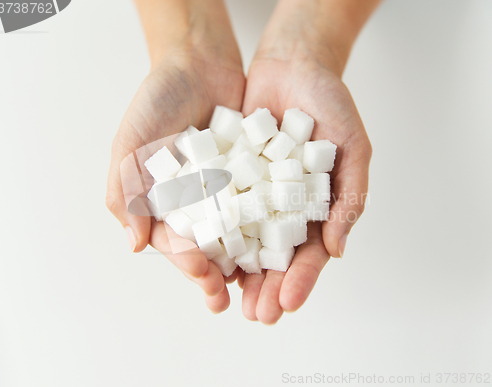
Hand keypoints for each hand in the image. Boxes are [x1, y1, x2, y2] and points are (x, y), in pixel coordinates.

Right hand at [106, 49, 244, 312]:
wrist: (198, 63)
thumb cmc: (157, 101)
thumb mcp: (132, 144)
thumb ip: (126, 191)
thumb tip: (134, 244)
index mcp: (163, 202)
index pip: (173, 241)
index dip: (185, 262)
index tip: (203, 275)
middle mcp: (194, 203)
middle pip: (204, 246)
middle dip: (213, 273)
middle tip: (225, 296)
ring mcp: (223, 192)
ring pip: (233, 234)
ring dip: (241, 261)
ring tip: (254, 285)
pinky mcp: (249, 177)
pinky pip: (258, 206)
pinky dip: (265, 225)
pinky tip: (276, 244)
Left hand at [239, 10, 372, 323]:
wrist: (294, 65)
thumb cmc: (331, 104)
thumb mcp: (353, 148)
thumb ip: (350, 197)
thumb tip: (337, 249)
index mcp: (317, 207)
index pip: (311, 253)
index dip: (302, 279)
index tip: (287, 303)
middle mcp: (285, 207)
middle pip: (276, 256)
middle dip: (268, 286)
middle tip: (257, 315)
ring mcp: (257, 193)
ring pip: (246, 239)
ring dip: (240, 271)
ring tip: (231, 298)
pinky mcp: (231, 175)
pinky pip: (223, 207)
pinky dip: (217, 232)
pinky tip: (209, 255)